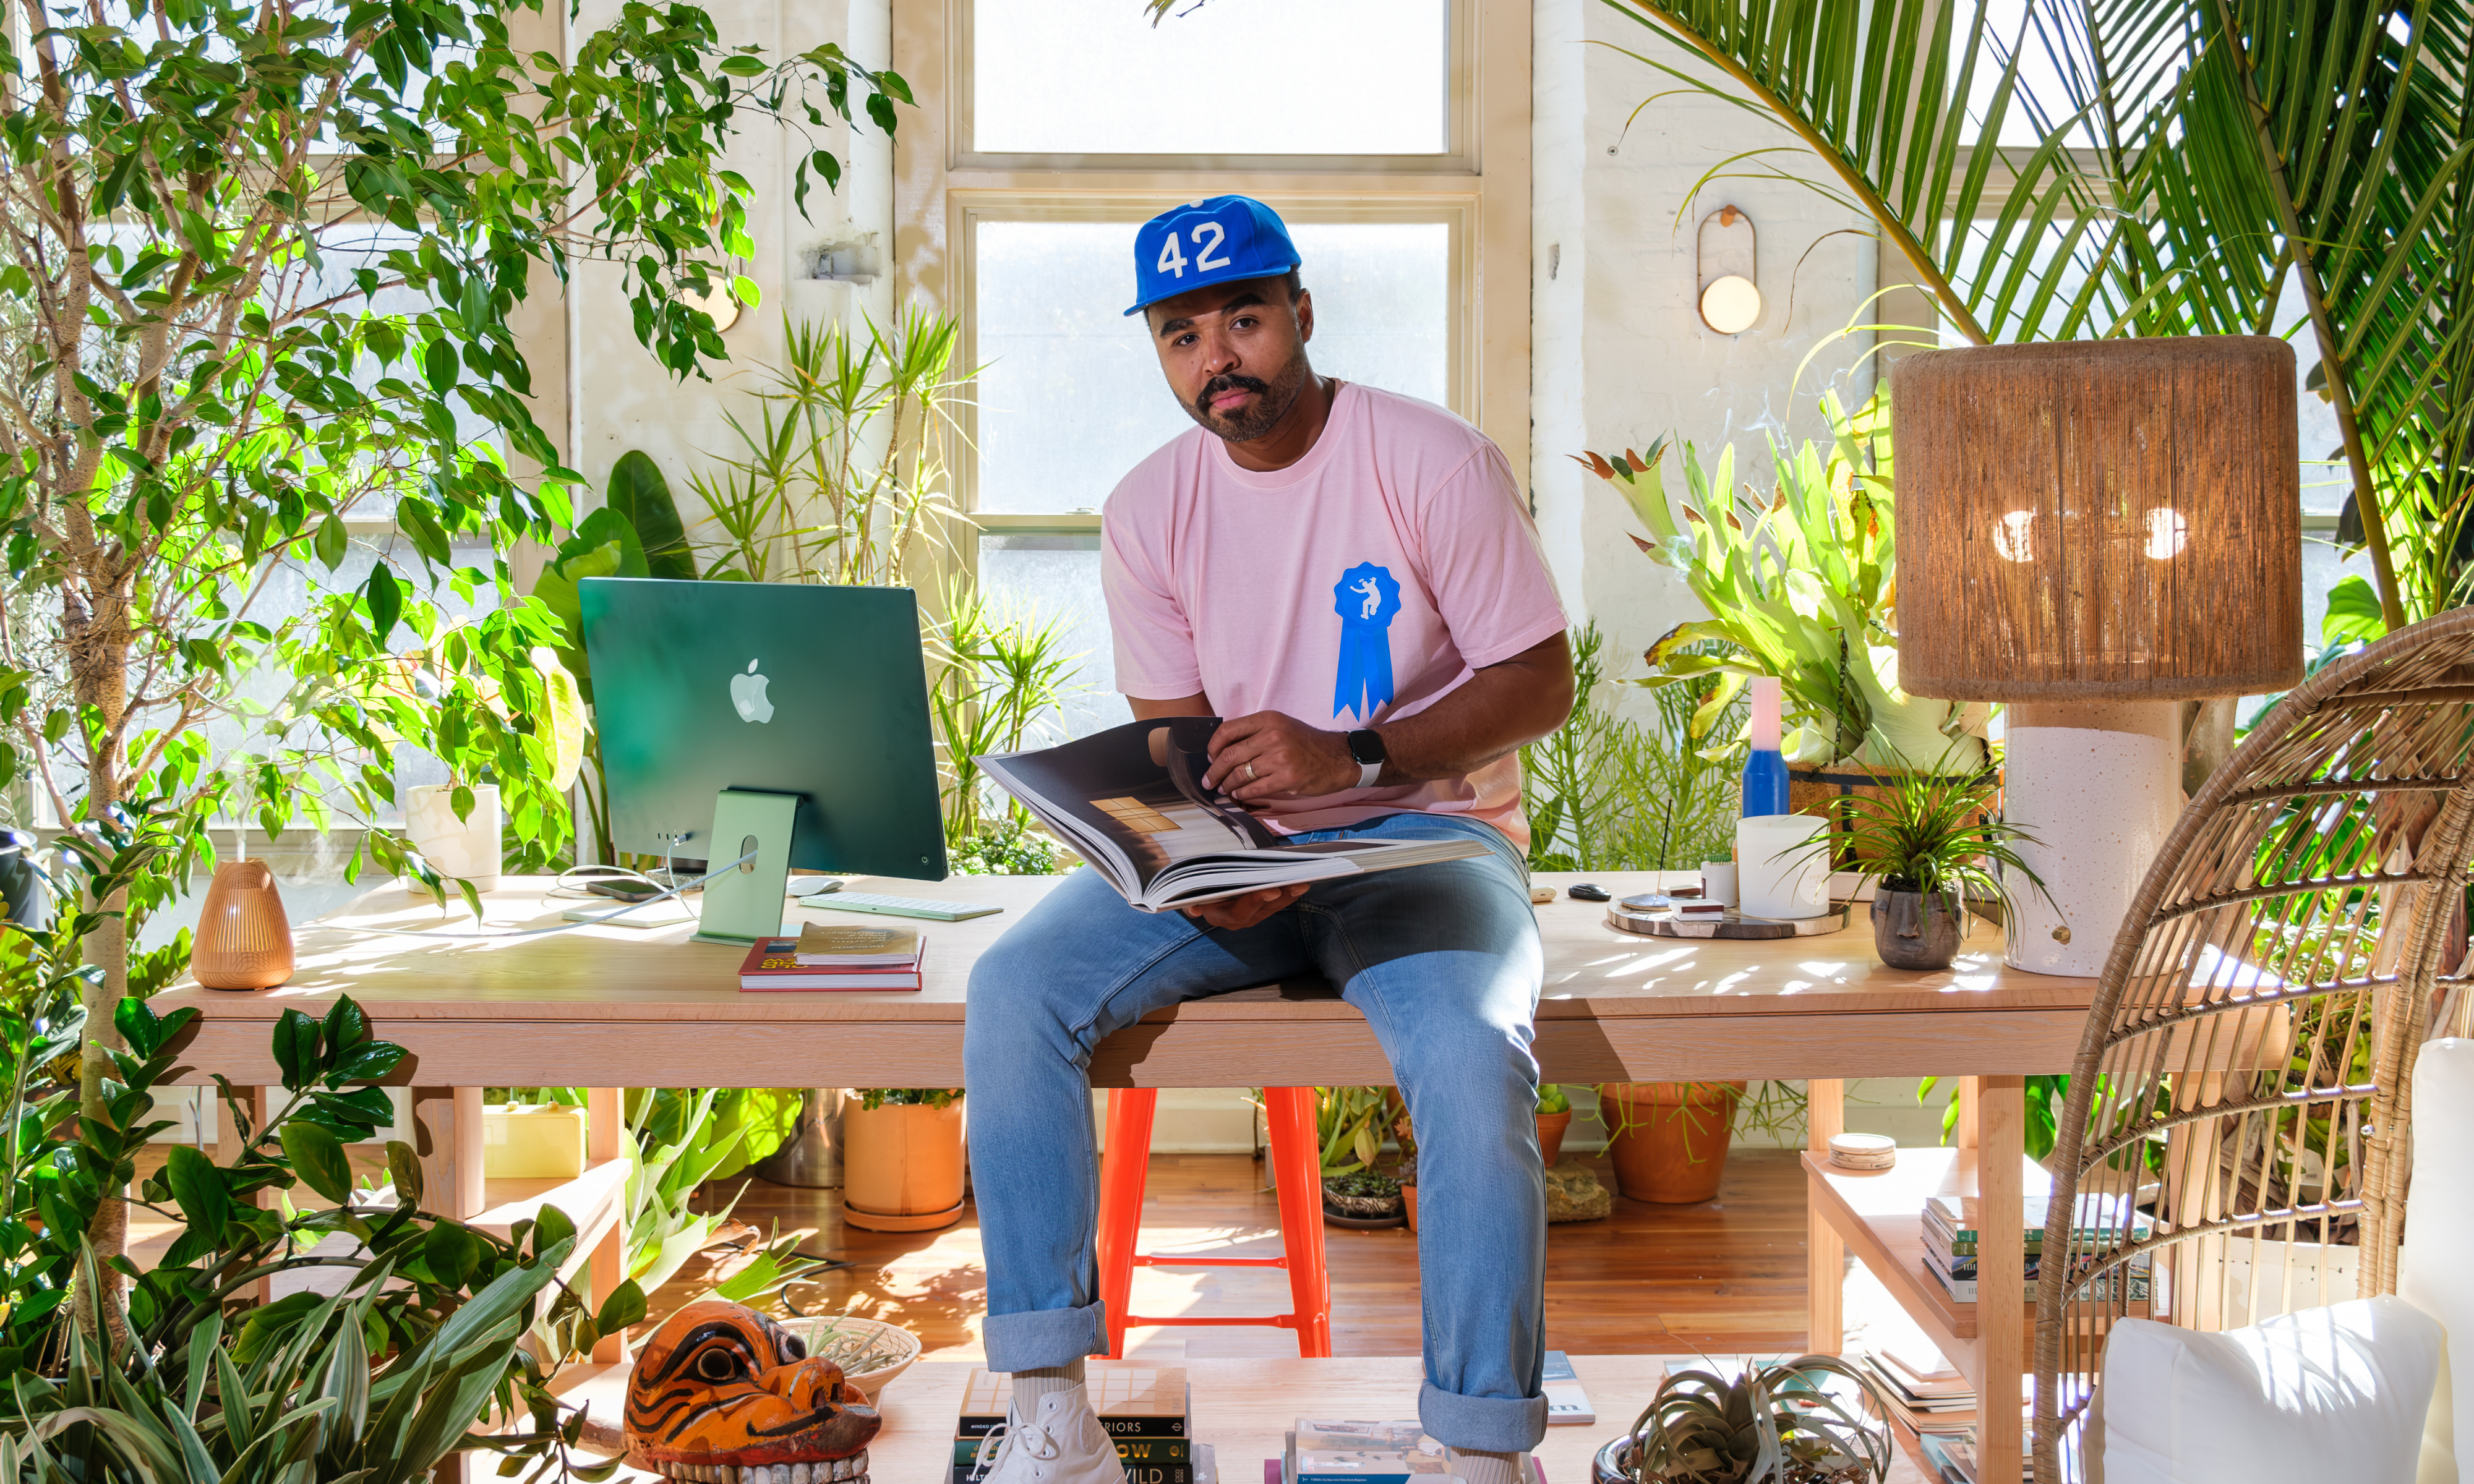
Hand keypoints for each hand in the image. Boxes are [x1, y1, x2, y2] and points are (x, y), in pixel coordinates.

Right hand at [1183, 883, 1310, 930]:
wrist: (1204, 900)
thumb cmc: (1198, 894)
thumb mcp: (1191, 898)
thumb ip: (1192, 904)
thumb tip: (1194, 910)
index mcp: (1222, 917)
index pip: (1241, 911)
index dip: (1256, 900)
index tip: (1271, 890)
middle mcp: (1240, 920)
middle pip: (1262, 909)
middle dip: (1280, 896)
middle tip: (1295, 884)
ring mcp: (1253, 916)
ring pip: (1274, 906)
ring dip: (1289, 894)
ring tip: (1303, 882)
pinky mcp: (1263, 911)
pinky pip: (1278, 904)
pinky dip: (1289, 894)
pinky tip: (1301, 884)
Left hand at [1202, 711, 1360, 803]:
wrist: (1339, 758)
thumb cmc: (1308, 744)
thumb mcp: (1282, 726)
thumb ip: (1256, 733)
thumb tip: (1223, 750)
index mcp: (1268, 719)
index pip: (1228, 730)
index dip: (1213, 746)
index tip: (1210, 757)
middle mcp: (1272, 736)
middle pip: (1230, 755)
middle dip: (1214, 771)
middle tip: (1208, 780)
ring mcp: (1280, 757)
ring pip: (1240, 774)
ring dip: (1227, 785)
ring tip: (1224, 789)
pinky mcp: (1288, 778)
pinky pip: (1255, 788)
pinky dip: (1243, 793)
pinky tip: (1239, 794)